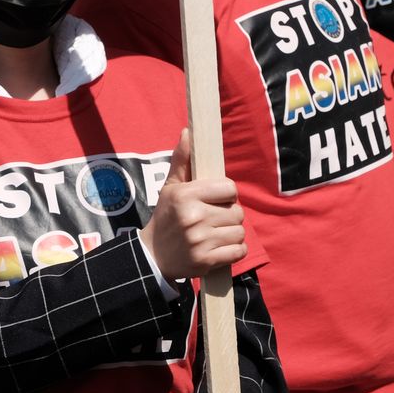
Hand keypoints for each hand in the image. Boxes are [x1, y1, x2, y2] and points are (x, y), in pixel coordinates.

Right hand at [139, 129, 246, 280]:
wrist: (153, 256)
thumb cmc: (166, 217)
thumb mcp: (170, 187)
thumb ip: (182, 160)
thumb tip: (188, 132)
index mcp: (186, 195)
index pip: (229, 188)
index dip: (226, 193)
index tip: (217, 199)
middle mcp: (194, 217)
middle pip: (237, 211)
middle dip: (229, 215)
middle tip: (215, 219)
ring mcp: (201, 241)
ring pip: (240, 231)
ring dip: (232, 233)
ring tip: (217, 233)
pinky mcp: (206, 261)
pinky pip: (238, 251)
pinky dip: (234, 250)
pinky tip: (221, 247)